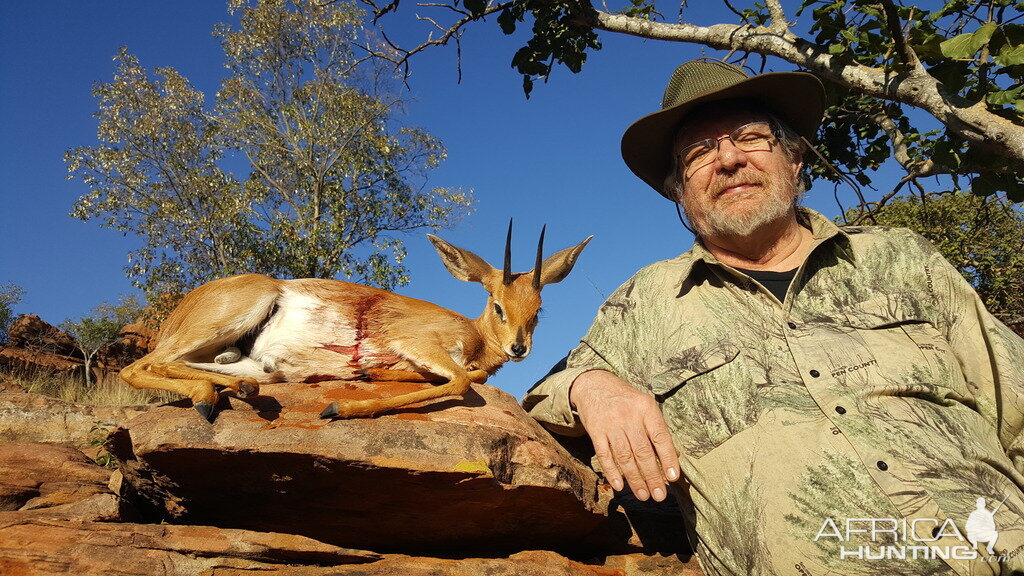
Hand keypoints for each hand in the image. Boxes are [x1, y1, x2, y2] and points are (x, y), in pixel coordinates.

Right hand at [570, 369, 678, 500]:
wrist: (594, 385)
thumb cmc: (626, 400)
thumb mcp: (645, 405)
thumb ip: (657, 428)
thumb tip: (674, 457)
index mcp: (646, 408)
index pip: (660, 437)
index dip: (668, 459)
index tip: (673, 478)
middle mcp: (629, 416)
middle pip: (643, 452)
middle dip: (652, 476)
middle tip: (659, 495)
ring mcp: (611, 424)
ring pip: (625, 457)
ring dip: (635, 479)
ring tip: (643, 495)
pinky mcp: (595, 431)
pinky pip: (604, 455)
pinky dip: (612, 472)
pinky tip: (619, 486)